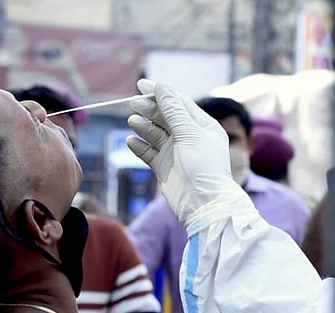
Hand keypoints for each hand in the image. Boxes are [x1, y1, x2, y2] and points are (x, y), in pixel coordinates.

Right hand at [126, 79, 240, 226]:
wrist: (202, 204)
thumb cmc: (203, 166)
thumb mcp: (189, 133)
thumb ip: (173, 110)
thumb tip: (162, 87)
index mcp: (202, 126)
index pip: (179, 103)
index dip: (161, 93)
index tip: (142, 85)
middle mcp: (189, 137)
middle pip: (165, 116)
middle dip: (150, 109)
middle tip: (133, 103)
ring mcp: (175, 153)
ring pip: (155, 133)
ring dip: (143, 126)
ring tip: (132, 121)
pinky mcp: (164, 168)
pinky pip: (148, 152)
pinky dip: (139, 146)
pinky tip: (131, 141)